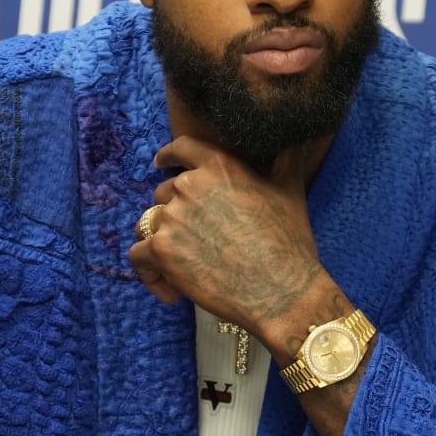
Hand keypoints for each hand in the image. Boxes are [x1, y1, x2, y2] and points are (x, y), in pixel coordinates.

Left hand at [129, 136, 331, 354]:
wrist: (281, 291)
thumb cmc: (289, 243)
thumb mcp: (291, 192)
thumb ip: (287, 161)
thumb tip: (296, 141)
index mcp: (219, 167)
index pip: (183, 148)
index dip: (168, 155)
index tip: (161, 162)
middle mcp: (190, 186)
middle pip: (163, 193)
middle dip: (173, 216)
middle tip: (195, 244)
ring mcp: (172, 217)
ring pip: (148, 225)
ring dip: (161, 244)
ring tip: (183, 271)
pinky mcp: (161, 251)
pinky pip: (139, 257)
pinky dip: (151, 275)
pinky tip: (173, 293)